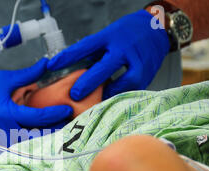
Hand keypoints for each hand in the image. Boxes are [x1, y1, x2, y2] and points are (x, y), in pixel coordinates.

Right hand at [0, 58, 72, 145]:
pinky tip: (40, 146)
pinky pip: (16, 154)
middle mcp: (5, 131)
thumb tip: (47, 64)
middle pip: (37, 139)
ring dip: (44, 144)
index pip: (38, 117)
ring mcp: (0, 143)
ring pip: (28, 149)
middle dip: (55, 134)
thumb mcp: (4, 80)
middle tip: (69, 128)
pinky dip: (28, 151)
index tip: (68, 110)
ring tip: (59, 137)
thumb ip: (27, 75)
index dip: (56, 114)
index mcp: (7, 114)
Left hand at [48, 10, 169, 99]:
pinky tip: (110, 102)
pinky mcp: (148, 74)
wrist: (157, 29)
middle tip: (75, 95)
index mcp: (110, 37)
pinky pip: (133, 89)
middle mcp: (125, 48)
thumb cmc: (125, 35)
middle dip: (88, 83)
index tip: (52, 66)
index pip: (86, 46)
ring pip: (124, 81)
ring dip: (108, 94)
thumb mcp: (106, 37)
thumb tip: (67, 70)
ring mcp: (139, 61)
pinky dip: (120, 96)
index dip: (68, 57)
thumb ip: (90, 53)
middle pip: (105, 66)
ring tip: (94, 103)